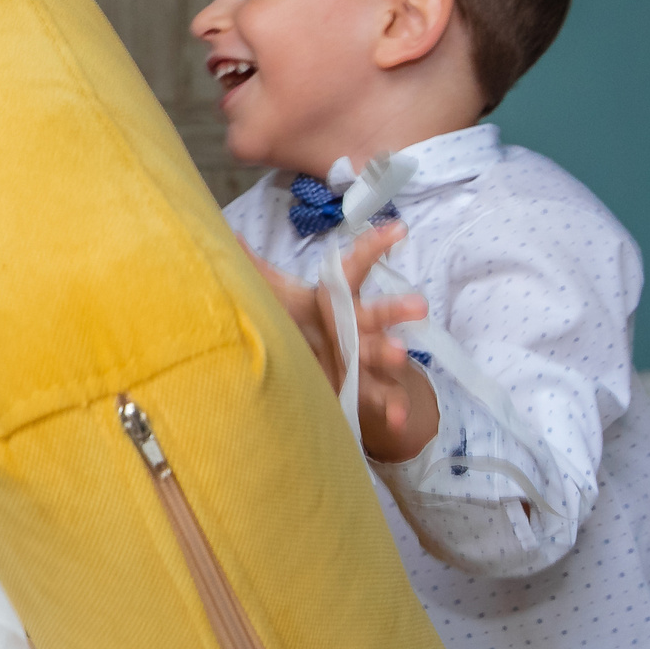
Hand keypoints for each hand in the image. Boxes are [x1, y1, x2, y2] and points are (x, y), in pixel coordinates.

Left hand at [247, 222, 438, 462]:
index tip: (398, 229)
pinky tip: (399, 418)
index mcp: (337, 300)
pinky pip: (385, 398)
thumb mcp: (284, 299)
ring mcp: (367, 357)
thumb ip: (261, 274)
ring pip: (383, 353)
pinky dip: (394, 408)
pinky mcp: (369, 388)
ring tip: (399, 354)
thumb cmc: (308, 326)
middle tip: (418, 306)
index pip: (355, 269)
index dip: (374, 247)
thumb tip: (231, 239)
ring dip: (391, 354)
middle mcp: (358, 325)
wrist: (332, 371)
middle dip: (395, 309)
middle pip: (377, 313)